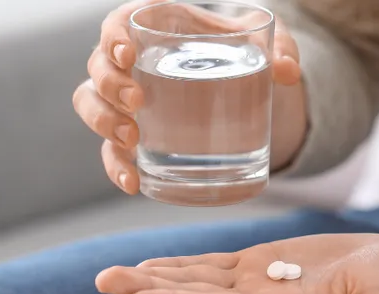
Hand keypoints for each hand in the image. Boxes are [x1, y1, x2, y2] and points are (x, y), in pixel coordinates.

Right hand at [72, 0, 305, 194]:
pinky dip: (116, 167)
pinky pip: (111, 150)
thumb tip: (287, 71)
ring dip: (103, 122)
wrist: (248, 88)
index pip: (118, 24)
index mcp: (157, 29)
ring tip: (132, 139)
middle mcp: (133, 63)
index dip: (113, 36)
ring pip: (91, 105)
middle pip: (98, 67)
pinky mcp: (134, 135)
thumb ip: (280, 49)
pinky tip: (133, 183)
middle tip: (138, 102)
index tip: (128, 53)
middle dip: (109, 86)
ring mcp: (128, 101)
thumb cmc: (244, 52)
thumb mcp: (266, 44)